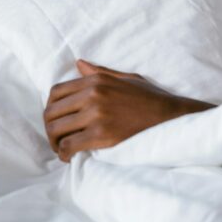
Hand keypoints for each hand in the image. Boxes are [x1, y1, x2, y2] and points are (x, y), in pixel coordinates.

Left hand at [44, 60, 193, 161]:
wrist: (171, 117)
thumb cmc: (151, 99)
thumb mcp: (127, 79)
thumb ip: (100, 73)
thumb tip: (78, 64)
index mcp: (97, 80)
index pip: (56, 92)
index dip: (51, 108)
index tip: (58, 119)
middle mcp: (93, 95)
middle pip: (52, 112)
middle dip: (50, 127)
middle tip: (58, 138)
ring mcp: (96, 115)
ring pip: (56, 130)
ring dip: (55, 142)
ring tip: (62, 148)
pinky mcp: (101, 135)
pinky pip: (69, 145)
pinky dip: (64, 154)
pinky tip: (70, 157)